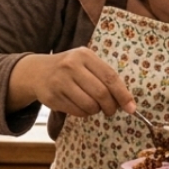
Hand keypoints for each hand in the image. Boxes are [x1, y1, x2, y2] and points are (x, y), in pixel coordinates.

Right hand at [7, 49, 134, 116]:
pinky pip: (77, 112)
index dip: (123, 95)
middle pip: (101, 93)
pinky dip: (84, 113)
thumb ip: (104, 77)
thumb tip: (126, 101)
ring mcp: (60, 82)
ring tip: (93, 106)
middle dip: (110, 106)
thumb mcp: (85, 63)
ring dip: (96, 111)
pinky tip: (80, 106)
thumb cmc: (69, 68)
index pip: (110, 77)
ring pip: (89, 105)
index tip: (131, 108)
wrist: (37, 72)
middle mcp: (71, 66)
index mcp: (84, 55)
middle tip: (111, 111)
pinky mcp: (52, 97)